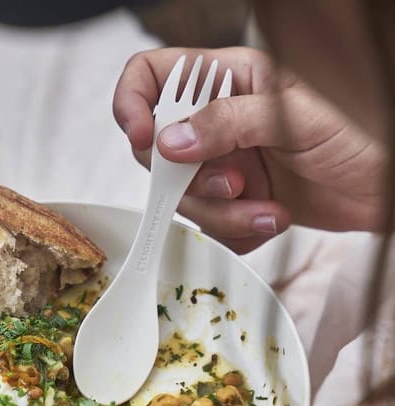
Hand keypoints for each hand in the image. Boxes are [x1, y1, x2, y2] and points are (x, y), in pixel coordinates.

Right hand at [113, 47, 386, 252]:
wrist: (386, 186)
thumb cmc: (358, 132)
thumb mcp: (290, 116)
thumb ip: (227, 122)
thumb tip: (168, 142)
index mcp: (228, 80)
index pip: (152, 76)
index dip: (133, 105)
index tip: (144, 138)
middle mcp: (217, 122)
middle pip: (159, 153)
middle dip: (191, 180)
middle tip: (234, 182)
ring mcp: (224, 163)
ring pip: (184, 198)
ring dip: (224, 213)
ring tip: (267, 208)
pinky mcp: (234, 201)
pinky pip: (209, 226)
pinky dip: (237, 232)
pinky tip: (272, 218)